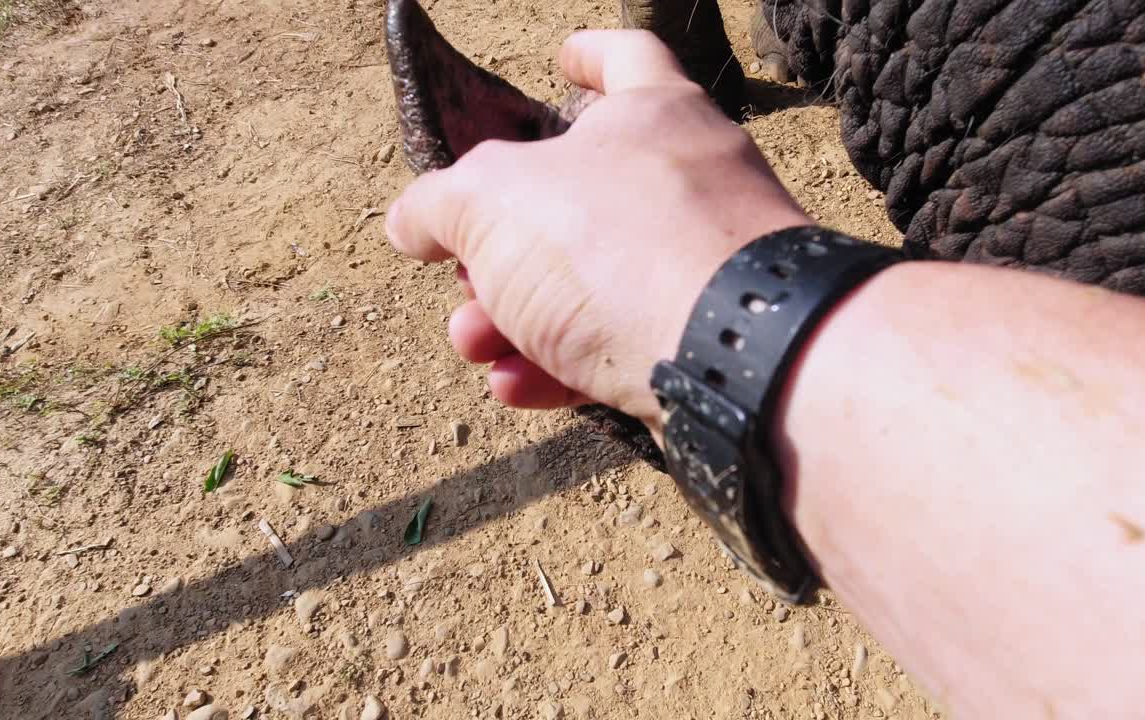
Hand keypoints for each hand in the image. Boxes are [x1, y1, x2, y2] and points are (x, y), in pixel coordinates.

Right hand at [386, 29, 811, 428]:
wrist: (734, 357)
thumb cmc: (617, 248)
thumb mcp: (493, 207)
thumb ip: (441, 205)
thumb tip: (410, 220)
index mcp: (650, 116)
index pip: (625, 58)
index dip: (588, 54)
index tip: (562, 58)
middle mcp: (691, 181)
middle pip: (582, 200)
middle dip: (503, 246)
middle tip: (461, 278)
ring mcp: (707, 266)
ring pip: (595, 284)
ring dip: (518, 317)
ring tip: (474, 343)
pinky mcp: (712, 343)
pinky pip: (626, 343)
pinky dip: (565, 362)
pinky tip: (518, 388)